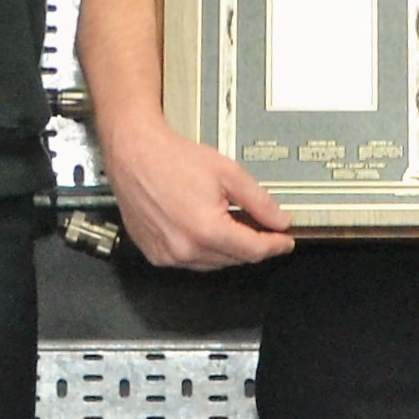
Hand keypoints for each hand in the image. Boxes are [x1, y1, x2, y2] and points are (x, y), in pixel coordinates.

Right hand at [100, 119, 295, 269]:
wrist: (133, 154)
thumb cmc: (172, 159)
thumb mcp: (227, 172)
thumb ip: (258, 200)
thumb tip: (278, 220)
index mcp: (206, 230)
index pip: (253, 251)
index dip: (275, 245)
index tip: (285, 241)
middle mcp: (185, 249)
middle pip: (234, 259)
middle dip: (252, 245)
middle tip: (262, 227)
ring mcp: (168, 255)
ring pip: (213, 264)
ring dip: (228, 249)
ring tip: (230, 223)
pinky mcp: (155, 255)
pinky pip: (190, 262)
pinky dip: (203, 250)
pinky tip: (204, 229)